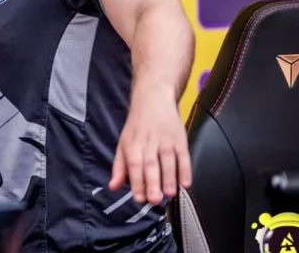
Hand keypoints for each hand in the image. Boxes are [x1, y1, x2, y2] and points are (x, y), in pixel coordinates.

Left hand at [109, 84, 191, 204]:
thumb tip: (113, 186)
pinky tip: (186, 183)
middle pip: (150, 164)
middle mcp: (148, 142)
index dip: (136, 181)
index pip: (134, 164)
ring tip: (170, 193)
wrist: (153, 99)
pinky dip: (185, 169)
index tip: (139, 198)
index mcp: (132, 144)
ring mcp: (165, 139)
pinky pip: (184, 155)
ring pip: (168, 160)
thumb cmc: (136, 126)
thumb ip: (119, 166)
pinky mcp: (180, 137)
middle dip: (152, 182)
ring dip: (169, 178)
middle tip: (154, 199)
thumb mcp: (123, 143)